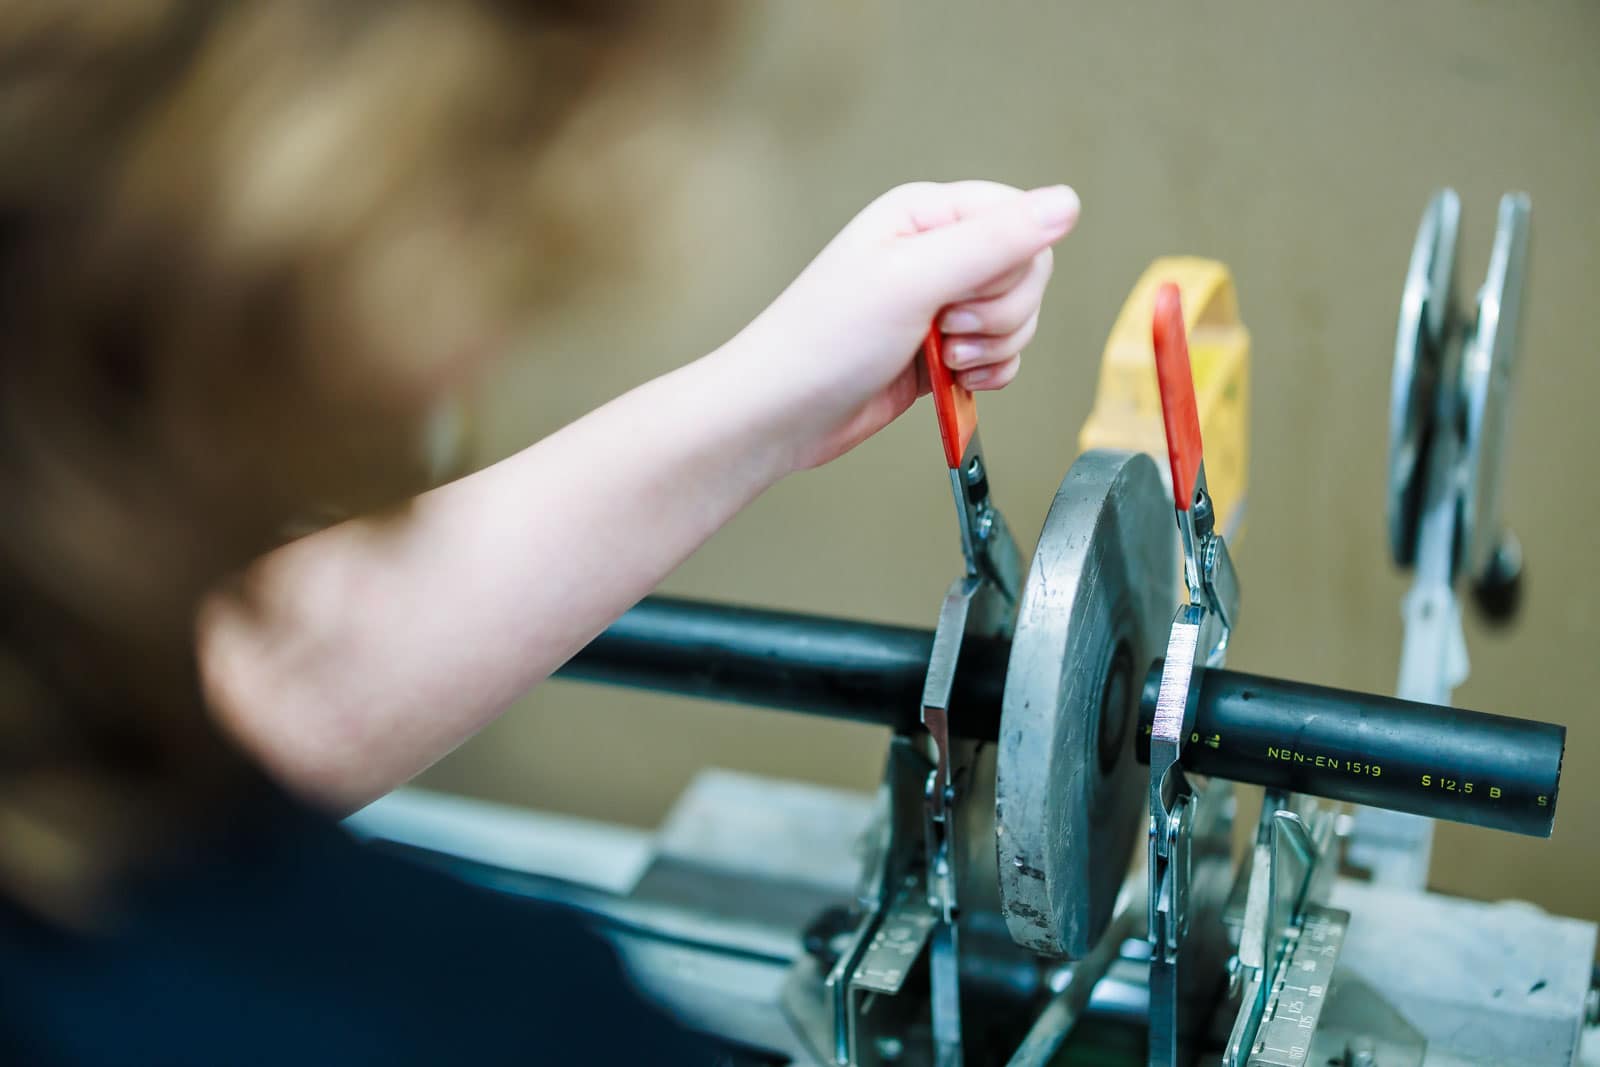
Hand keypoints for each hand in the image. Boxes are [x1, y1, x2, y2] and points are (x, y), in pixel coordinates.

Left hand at [723, 180, 1078, 471]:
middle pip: (1027, 273)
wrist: (782, 414)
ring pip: (1018, 319)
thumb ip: (995, 241)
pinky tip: (951, 380)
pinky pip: (1001, 355)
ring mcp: (940, 304)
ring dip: (993, 349)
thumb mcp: (914, 279)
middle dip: (1002, 314)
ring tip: (940, 357)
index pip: (1020, 219)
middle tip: (947, 329)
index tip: (966, 292)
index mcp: (926, 214)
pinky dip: (988, 373)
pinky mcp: (941, 350)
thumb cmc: (824, 341)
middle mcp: (937, 252)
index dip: (1014, 263)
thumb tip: (1066, 203)